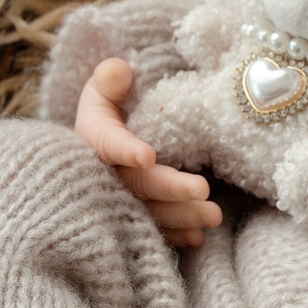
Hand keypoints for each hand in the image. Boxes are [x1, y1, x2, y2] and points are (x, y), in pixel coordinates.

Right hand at [76, 59, 220, 246]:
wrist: (102, 140)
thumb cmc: (109, 108)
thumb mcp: (103, 89)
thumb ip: (109, 79)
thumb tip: (119, 69)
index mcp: (93, 138)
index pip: (107, 143)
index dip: (125, 150)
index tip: (148, 155)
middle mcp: (102, 174)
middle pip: (135, 184)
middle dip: (170, 189)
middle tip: (203, 189)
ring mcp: (117, 199)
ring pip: (148, 212)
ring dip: (181, 217)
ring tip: (214, 216)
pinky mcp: (132, 216)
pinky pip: (153, 230)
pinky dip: (175, 235)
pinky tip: (198, 238)